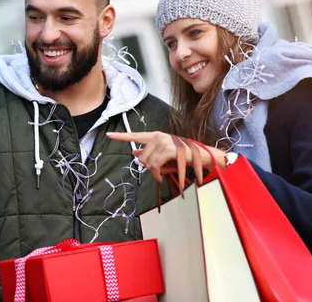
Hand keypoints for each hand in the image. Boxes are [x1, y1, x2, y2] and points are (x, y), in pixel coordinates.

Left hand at [107, 131, 225, 191]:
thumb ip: (149, 154)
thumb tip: (135, 153)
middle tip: (157, 173)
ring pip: (148, 162)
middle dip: (148, 168)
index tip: (108, 134)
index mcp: (156, 136)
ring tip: (161, 175)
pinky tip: (162, 177)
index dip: (121, 136)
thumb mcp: (164, 155)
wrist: (203, 157)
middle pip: (142, 156)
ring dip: (153, 173)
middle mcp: (159, 136)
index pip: (136, 135)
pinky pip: (156, 165)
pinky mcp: (170, 150)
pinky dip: (157, 174)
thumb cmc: (183, 156)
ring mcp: (165, 142)